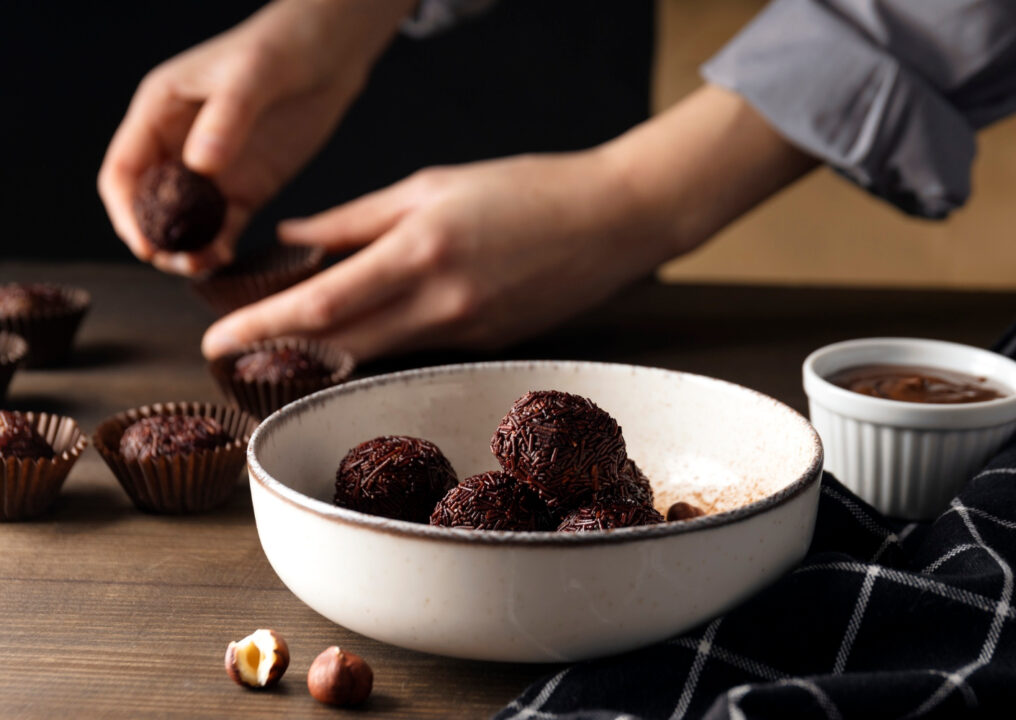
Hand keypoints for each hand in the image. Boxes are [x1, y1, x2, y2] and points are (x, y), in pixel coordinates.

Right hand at [98, 0, 412, 274]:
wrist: (330, 54)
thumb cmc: (282, 49)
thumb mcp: (253, 75)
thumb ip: (228, 118)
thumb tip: (200, 166)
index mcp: (159, 112)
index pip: (124, 169)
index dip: (125, 210)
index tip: (144, 243)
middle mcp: (177, 145)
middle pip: (146, 204)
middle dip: (154, 238)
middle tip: (176, 262)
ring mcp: (211, 171)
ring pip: (184, 223)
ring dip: (185, 249)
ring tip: (201, 266)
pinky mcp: (245, 189)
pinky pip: (222, 227)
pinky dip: (218, 248)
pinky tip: (225, 260)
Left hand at [201, 86, 816, 360]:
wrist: (615, 221)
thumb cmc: (529, 189)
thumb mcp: (434, 185)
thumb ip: (359, 218)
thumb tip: (296, 237)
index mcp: (422, 252)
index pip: (322, 303)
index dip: (261, 325)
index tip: (216, 339)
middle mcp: (440, 304)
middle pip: (339, 344)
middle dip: (279, 351)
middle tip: (233, 353)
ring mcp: (464, 333)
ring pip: (373, 353)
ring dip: (323, 353)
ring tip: (283, 345)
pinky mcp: (483, 346)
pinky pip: (412, 349)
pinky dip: (376, 343)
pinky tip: (358, 331)